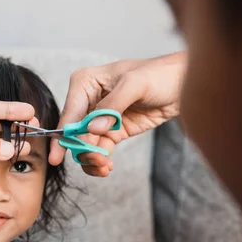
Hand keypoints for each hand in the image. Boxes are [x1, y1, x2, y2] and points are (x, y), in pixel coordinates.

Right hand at [49, 52, 185, 176]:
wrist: (184, 84)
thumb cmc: (160, 74)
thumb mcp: (136, 84)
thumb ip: (112, 106)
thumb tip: (93, 128)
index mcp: (86, 83)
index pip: (70, 113)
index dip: (62, 136)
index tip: (56, 156)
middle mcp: (88, 101)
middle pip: (75, 133)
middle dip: (82, 150)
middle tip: (98, 161)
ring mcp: (100, 118)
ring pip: (86, 145)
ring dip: (92, 159)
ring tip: (105, 167)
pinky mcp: (113, 131)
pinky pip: (100, 149)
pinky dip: (100, 160)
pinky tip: (107, 167)